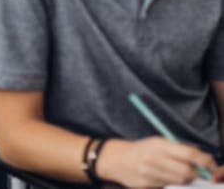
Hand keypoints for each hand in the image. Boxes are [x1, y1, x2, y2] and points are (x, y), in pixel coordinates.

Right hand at [96, 137, 217, 187]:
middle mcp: (153, 158)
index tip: (211, 164)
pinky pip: (168, 186)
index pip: (189, 155)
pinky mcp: (146, 185)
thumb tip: (203, 158)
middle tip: (198, 172)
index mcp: (158, 144)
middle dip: (196, 174)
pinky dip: (171, 183)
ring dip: (184, 179)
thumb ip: (179, 149)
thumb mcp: (158, 142)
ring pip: (179, 181)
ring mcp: (148, 173)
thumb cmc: (142, 149)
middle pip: (187, 172)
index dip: (204, 161)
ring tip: (178, 172)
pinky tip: (164, 176)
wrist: (116, 159)